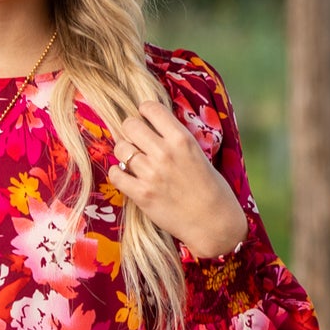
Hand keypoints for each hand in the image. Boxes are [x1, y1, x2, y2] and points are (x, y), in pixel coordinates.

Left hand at [108, 98, 247, 259]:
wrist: (213, 222)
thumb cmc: (210, 187)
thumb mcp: (197, 152)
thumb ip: (176, 138)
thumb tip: (153, 126)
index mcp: (181, 138)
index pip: (150, 108)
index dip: (144, 111)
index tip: (145, 119)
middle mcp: (164, 152)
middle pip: (130, 125)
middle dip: (130, 131)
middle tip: (136, 141)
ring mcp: (151, 174)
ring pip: (120, 148)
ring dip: (124, 153)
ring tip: (132, 160)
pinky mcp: (142, 195)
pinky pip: (115, 174)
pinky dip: (118, 173)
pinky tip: (126, 176)